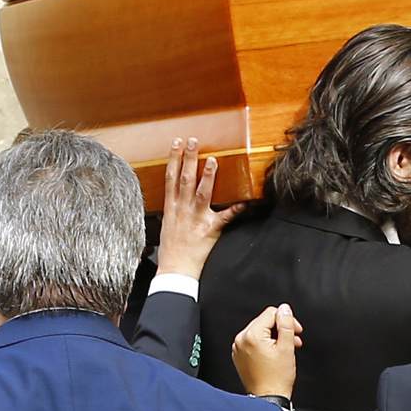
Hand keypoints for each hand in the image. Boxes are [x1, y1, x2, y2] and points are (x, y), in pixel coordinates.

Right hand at [161, 137, 242, 275]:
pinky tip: (244, 201)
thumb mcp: (166, 224)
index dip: (173, 159)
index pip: (171, 177)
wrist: (175, 270)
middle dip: (189, 158)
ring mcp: (196, 218)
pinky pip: (225, 217)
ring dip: (207, 175)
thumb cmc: (171, 249)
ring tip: (213, 160)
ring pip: (201, 192)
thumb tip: (173, 199)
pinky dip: (235, 209)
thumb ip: (172, 209)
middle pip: (185, 179)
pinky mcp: (209, 229)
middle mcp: (182, 209)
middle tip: (193, 141)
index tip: (176, 143)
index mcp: (171, 207)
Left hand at [231, 304, 300, 400]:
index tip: (296, 331)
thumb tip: (285, 309)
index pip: (271, 313)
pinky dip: (265, 345)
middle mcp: (241, 340)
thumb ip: (286, 324)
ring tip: (285, 349)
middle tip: (294, 340)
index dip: (287, 320)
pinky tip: (275, 354)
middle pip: (264, 321)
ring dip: (274, 336)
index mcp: (251, 335)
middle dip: (281, 329)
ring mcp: (238, 348)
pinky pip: (254, 342)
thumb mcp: (287, 347)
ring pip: (260, 331)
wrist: (268, 398)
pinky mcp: (240, 356)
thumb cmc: (277, 379)